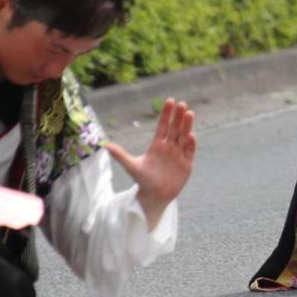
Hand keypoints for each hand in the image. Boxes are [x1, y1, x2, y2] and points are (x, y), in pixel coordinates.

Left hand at [105, 99, 195, 229]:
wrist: (155, 196)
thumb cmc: (143, 180)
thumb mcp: (131, 166)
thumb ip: (121, 155)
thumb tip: (105, 145)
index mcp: (157, 145)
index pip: (162, 126)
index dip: (166, 114)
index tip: (170, 101)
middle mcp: (169, 147)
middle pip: (175, 129)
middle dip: (178, 117)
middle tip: (181, 104)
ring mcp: (179, 155)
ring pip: (184, 137)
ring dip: (187, 126)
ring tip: (189, 113)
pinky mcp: (187, 164)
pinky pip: (190, 152)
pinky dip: (191, 144)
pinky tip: (191, 135)